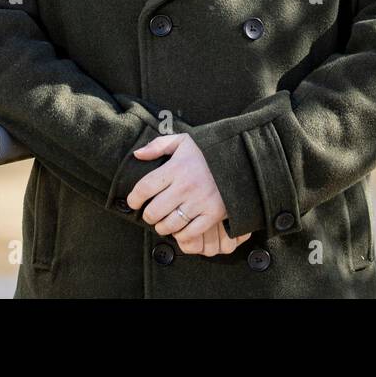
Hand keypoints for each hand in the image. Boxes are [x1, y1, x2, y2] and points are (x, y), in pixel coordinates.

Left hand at [127, 133, 251, 254]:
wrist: (242, 160)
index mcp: (176, 167)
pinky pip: (189, 233)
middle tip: (149, 214)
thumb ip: (159, 145)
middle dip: (148, 215)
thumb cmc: (209, 151)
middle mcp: (186, 186)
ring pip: (169, 225)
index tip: (133, 202)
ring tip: (163, 222)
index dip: (134, 198)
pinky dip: (181, 234)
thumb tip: (137, 155)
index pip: (145, 187)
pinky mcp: (213, 214)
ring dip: (162, 227)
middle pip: (154, 211)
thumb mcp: (184, 141)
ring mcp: (200, 202)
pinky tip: (180, 228)